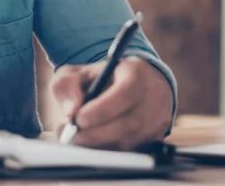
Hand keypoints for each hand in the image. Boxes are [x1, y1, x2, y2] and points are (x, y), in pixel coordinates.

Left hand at [50, 56, 173, 150]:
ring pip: (127, 142)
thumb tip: (70, 111)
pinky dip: (108, 150)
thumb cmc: (102, 78)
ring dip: (99, 144)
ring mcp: (157, 119)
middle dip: (94, 134)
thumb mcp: (79, 72)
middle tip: (70, 135)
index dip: (100, 111)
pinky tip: (93, 142)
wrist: (133, 84)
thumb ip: (68, 86)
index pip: (124, 94)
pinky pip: (130, 151)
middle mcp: (153, 96)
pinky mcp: (156, 138)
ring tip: (77, 138)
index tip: (77, 119)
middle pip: (126, 124)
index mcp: (137, 72)